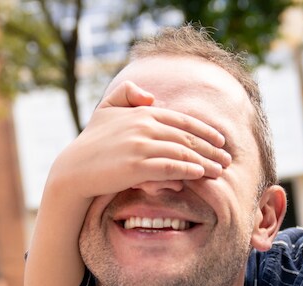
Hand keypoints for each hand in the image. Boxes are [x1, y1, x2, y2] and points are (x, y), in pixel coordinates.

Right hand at [47, 80, 232, 200]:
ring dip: (206, 162)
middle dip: (211, 148)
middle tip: (228, 159)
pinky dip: (189, 171)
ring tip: (220, 170)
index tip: (221, 139)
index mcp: (142, 112)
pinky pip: (171, 168)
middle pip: (187, 138)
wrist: (74, 169)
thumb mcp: (106, 110)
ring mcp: (140, 146)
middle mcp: (144, 125)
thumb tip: (151, 97)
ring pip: (183, 153)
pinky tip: (201, 174)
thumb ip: (127, 94)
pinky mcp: (136, 167)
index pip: (182, 120)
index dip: (205, 130)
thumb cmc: (92, 142)